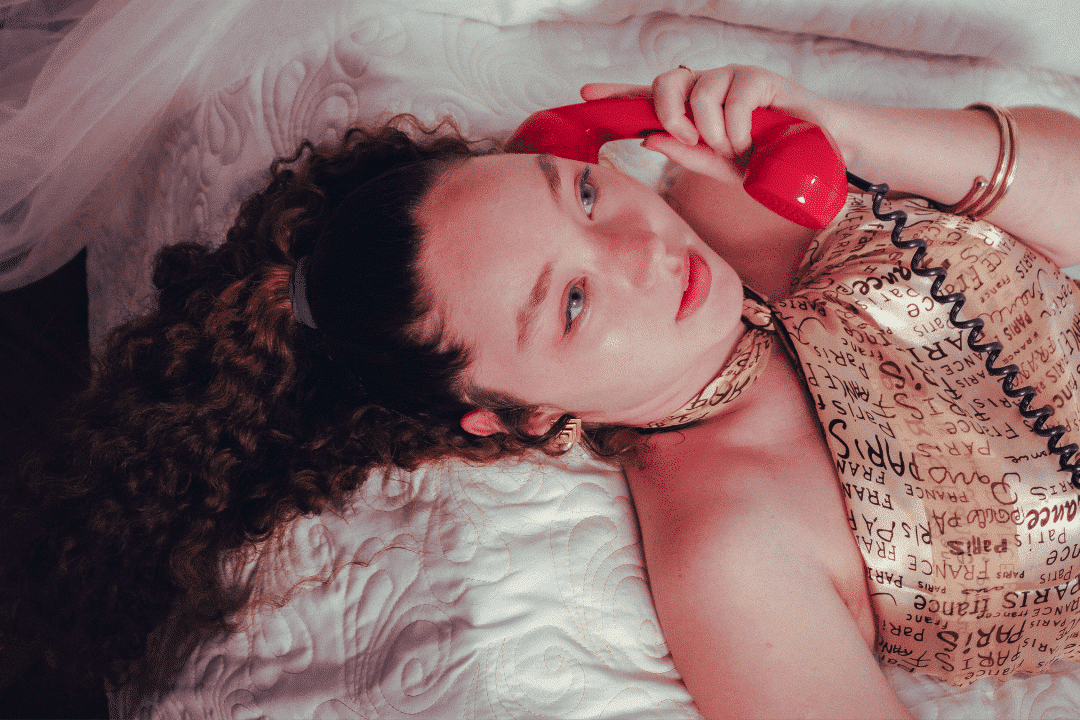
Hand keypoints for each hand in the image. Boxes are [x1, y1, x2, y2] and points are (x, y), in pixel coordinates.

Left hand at [581, 65, 834, 182]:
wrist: (815, 156)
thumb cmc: (764, 160)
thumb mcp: (718, 166)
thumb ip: (685, 153)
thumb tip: (647, 138)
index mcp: (691, 108)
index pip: (647, 95)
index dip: (617, 93)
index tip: (587, 94)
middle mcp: (706, 86)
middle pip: (665, 83)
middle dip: (669, 115)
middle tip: (692, 140)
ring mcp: (731, 77)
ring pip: (697, 92)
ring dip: (709, 130)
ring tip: (732, 147)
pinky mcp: (758, 77)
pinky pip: (732, 98)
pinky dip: (735, 127)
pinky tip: (748, 140)